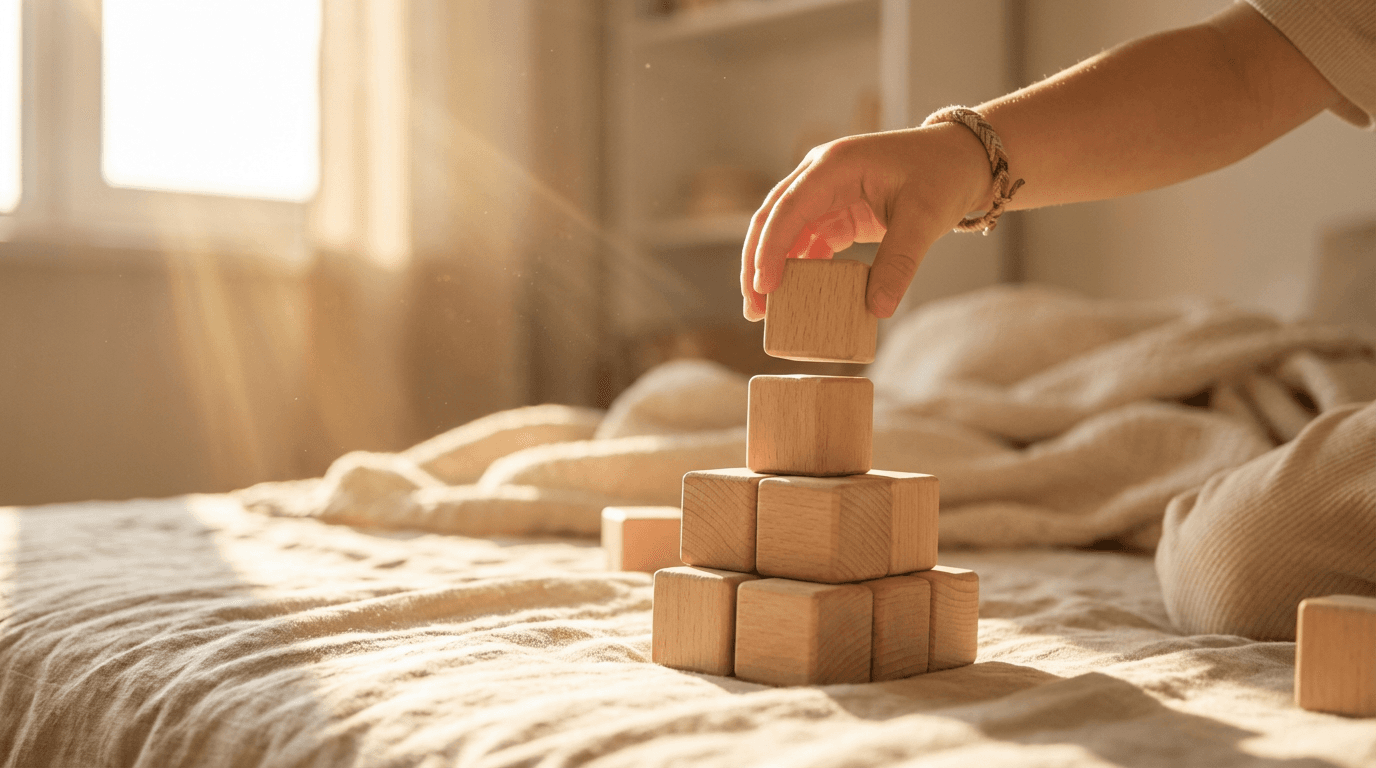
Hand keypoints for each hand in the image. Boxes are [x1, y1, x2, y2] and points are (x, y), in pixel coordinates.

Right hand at [741, 123, 991, 320]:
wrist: (963, 158)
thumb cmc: (943, 174)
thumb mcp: (925, 218)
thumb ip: (899, 262)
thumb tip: (877, 309)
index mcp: (835, 165)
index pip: (789, 208)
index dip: (770, 248)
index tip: (764, 287)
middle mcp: (820, 175)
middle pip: (772, 219)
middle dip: (758, 263)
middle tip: (754, 308)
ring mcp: (824, 193)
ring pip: (783, 232)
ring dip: (772, 269)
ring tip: (765, 310)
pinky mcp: (835, 211)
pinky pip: (806, 241)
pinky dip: (798, 268)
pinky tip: (797, 295)